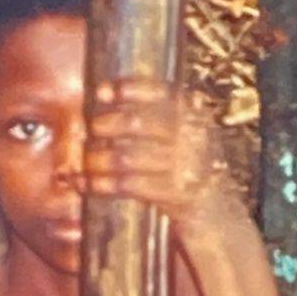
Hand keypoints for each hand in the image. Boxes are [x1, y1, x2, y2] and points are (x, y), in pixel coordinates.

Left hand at [84, 78, 230, 233]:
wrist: (213, 206)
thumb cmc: (184, 163)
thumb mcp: (180, 132)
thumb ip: (154, 112)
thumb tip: (102, 93)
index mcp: (192, 113)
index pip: (160, 91)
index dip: (129, 89)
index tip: (101, 91)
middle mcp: (191, 135)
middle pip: (139, 123)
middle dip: (108, 124)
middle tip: (90, 128)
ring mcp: (184, 166)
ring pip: (128, 157)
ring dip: (98, 159)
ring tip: (83, 161)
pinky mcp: (174, 194)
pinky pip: (129, 185)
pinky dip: (102, 185)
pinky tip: (85, 184)